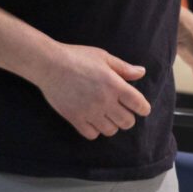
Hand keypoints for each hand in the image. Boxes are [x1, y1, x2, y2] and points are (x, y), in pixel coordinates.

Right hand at [36, 44, 151, 139]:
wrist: (49, 64)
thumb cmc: (77, 57)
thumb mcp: (103, 57)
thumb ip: (124, 68)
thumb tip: (141, 73)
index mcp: (115, 85)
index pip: (139, 105)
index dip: (143, 108)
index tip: (141, 108)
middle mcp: (105, 101)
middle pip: (127, 122)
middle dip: (128, 117)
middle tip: (121, 110)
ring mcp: (90, 112)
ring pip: (110, 131)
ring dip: (111, 124)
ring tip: (106, 115)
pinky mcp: (75, 119)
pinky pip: (92, 135)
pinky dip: (95, 130)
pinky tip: (92, 120)